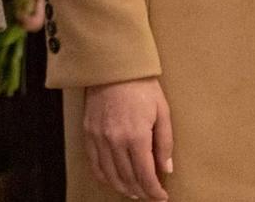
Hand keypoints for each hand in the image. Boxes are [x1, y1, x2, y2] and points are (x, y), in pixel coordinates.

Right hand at [82, 76, 172, 199]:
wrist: (113, 65)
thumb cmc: (141, 85)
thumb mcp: (162, 111)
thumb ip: (165, 143)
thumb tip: (165, 169)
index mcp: (136, 136)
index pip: (145, 175)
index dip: (154, 191)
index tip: (161, 197)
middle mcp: (115, 141)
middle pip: (127, 178)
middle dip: (141, 191)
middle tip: (150, 196)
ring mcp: (99, 137)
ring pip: (110, 175)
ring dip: (123, 188)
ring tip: (134, 192)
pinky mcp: (88, 132)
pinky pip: (94, 163)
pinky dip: (104, 176)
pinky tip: (113, 180)